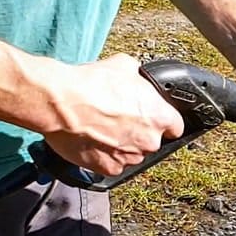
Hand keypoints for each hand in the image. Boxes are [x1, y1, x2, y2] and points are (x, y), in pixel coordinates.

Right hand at [42, 54, 184, 175]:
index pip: (175, 126)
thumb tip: (138, 77)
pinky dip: (105, 155)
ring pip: (133, 153)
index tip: (152, 118)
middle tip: (118, 118)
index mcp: (160, 116)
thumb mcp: (124, 66)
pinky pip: (113, 163)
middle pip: (152, 140)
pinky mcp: (111, 168)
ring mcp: (131, 157)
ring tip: (101, 128)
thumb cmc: (90, 84)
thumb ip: (139, 77)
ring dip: (122, 144)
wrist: (60, 103)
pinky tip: (93, 139)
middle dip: (139, 132)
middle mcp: (150, 141)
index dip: (163, 121)